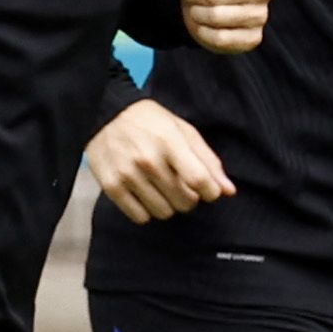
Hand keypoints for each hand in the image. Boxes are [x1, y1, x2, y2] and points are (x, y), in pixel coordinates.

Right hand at [86, 98, 233, 223]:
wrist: (104, 114)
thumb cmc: (150, 122)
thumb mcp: (183, 131)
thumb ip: (207, 161)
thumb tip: (228, 191)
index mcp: (169, 142)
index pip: (199, 181)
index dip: (210, 192)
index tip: (208, 190)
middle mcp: (148, 160)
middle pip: (184, 201)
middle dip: (190, 198)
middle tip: (181, 184)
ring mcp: (127, 174)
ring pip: (164, 212)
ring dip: (169, 205)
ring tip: (162, 188)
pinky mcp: (111, 186)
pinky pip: (140, 217)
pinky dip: (147, 210)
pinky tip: (146, 194)